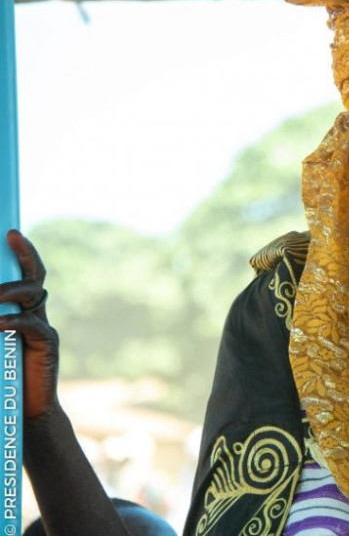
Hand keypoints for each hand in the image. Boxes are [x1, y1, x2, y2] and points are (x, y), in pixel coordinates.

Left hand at [0, 229, 59, 419]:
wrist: (24, 414)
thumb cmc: (2, 381)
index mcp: (21, 312)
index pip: (24, 275)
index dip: (22, 253)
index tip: (11, 232)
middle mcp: (34, 315)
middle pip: (35, 275)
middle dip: (26, 254)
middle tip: (12, 237)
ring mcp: (42, 328)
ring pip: (33, 294)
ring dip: (8, 290)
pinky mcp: (47, 346)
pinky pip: (32, 324)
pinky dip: (11, 321)